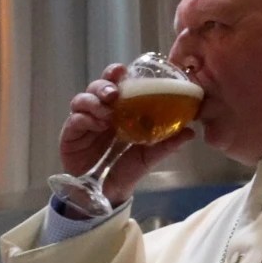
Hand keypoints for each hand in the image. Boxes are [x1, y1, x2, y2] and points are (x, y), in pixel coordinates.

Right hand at [58, 64, 194, 207]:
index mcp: (121, 110)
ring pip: (83, 99)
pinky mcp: (71, 134)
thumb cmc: (127, 168)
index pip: (118, 84)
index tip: (124, 70)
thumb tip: (191, 131)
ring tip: (107, 113)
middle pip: (98, 86)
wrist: (107, 192)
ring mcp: (85, 121)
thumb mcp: (150, 155)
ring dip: (95, 100)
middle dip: (105, 84)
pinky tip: (96, 124)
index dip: (118, 74)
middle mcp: (102, 111)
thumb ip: (168, 143)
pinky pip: (74, 119)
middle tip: (114, 93)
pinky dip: (85, 118)